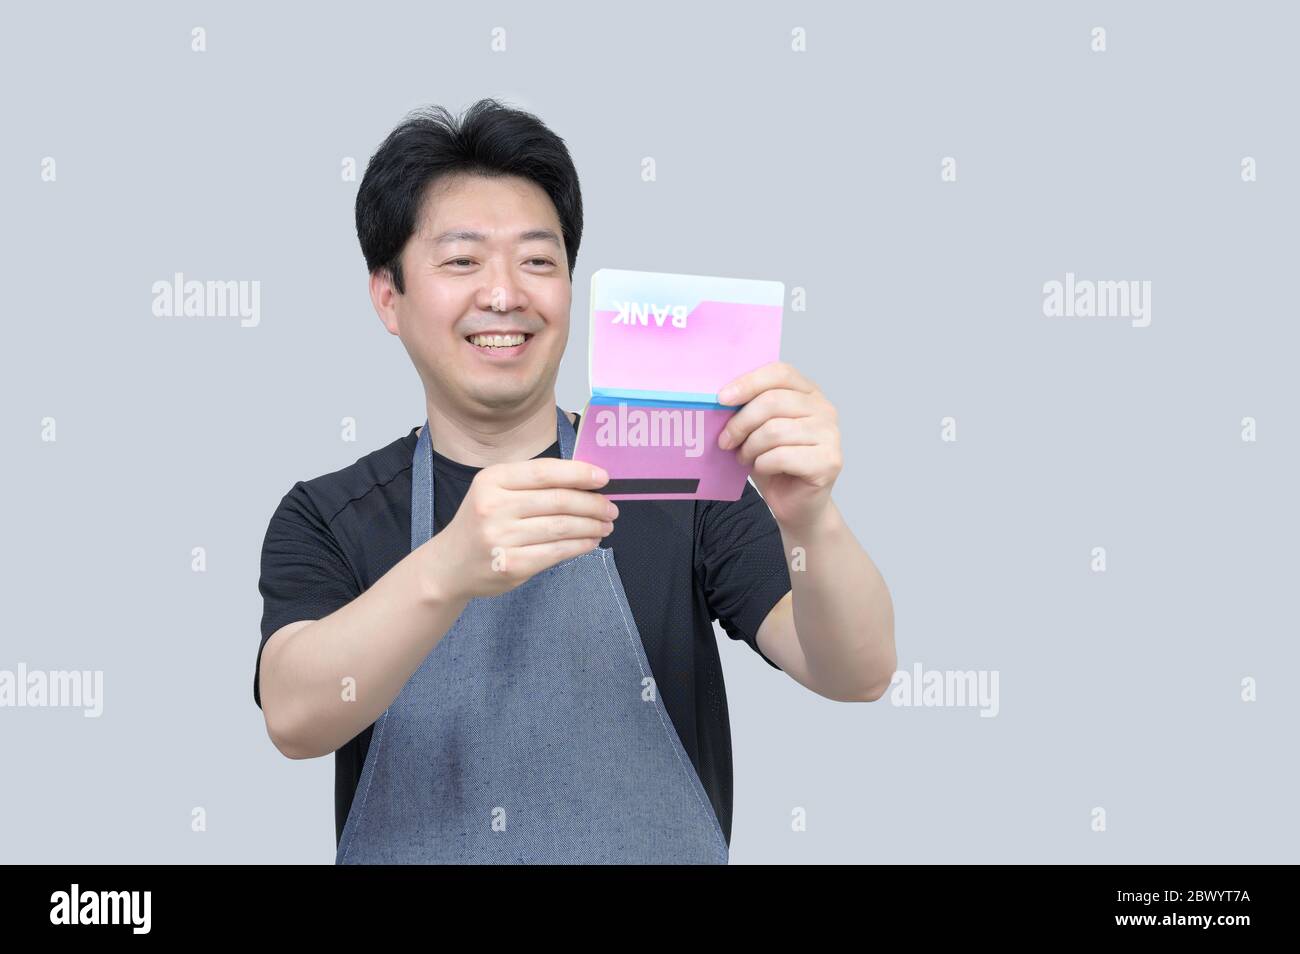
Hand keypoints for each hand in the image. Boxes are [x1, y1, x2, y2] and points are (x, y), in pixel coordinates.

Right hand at [424, 458, 618, 599]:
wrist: (449, 565)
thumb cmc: (482, 522)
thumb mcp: (495, 492)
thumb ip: (532, 484)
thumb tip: (586, 482)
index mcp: (492, 480)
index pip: (545, 471)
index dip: (579, 473)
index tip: (604, 478)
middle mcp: (493, 506)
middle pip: (558, 501)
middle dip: (592, 504)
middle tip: (611, 508)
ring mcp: (501, 538)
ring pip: (561, 527)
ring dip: (591, 526)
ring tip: (605, 525)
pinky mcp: (511, 565)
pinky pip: (556, 552)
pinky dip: (580, 546)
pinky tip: (590, 542)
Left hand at [716, 361, 841, 530]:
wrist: (797, 505)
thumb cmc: (775, 464)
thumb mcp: (757, 430)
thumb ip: (747, 409)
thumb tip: (719, 398)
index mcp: (808, 392)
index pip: (780, 372)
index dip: (749, 382)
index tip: (721, 398)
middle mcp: (825, 409)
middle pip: (773, 401)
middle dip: (741, 422)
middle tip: (725, 440)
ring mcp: (831, 435)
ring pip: (775, 430)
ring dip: (750, 447)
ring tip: (744, 457)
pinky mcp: (829, 461)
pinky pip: (782, 456)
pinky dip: (763, 464)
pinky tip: (762, 468)